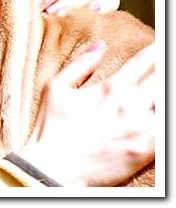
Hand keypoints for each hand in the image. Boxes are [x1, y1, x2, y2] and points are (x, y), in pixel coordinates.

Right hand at [18, 41, 154, 185]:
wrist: (51, 168)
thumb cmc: (50, 128)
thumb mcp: (56, 87)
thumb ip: (80, 64)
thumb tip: (100, 45)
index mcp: (112, 87)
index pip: (145, 61)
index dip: (156, 51)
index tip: (160, 46)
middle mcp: (131, 105)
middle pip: (162, 79)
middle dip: (165, 70)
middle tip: (164, 67)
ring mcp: (142, 128)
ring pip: (166, 103)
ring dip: (165, 94)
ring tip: (162, 91)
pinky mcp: (146, 151)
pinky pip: (166, 132)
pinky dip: (166, 120)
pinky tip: (161, 115)